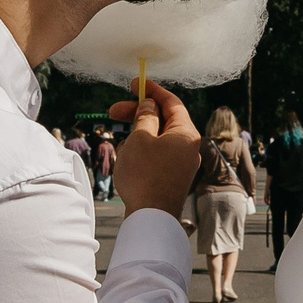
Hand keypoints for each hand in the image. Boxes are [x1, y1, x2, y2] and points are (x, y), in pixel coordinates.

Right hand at [110, 83, 201, 213]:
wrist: (151, 218)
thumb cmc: (145, 176)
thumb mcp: (140, 138)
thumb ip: (145, 116)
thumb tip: (150, 105)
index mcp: (187, 133)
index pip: (172, 103)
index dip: (152, 90)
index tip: (135, 83)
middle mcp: (189, 147)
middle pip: (163, 120)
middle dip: (138, 114)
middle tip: (113, 111)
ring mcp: (182, 163)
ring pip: (156, 139)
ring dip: (136, 138)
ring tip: (124, 152)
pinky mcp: (171, 177)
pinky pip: (155, 156)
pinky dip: (140, 154)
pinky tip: (127, 163)